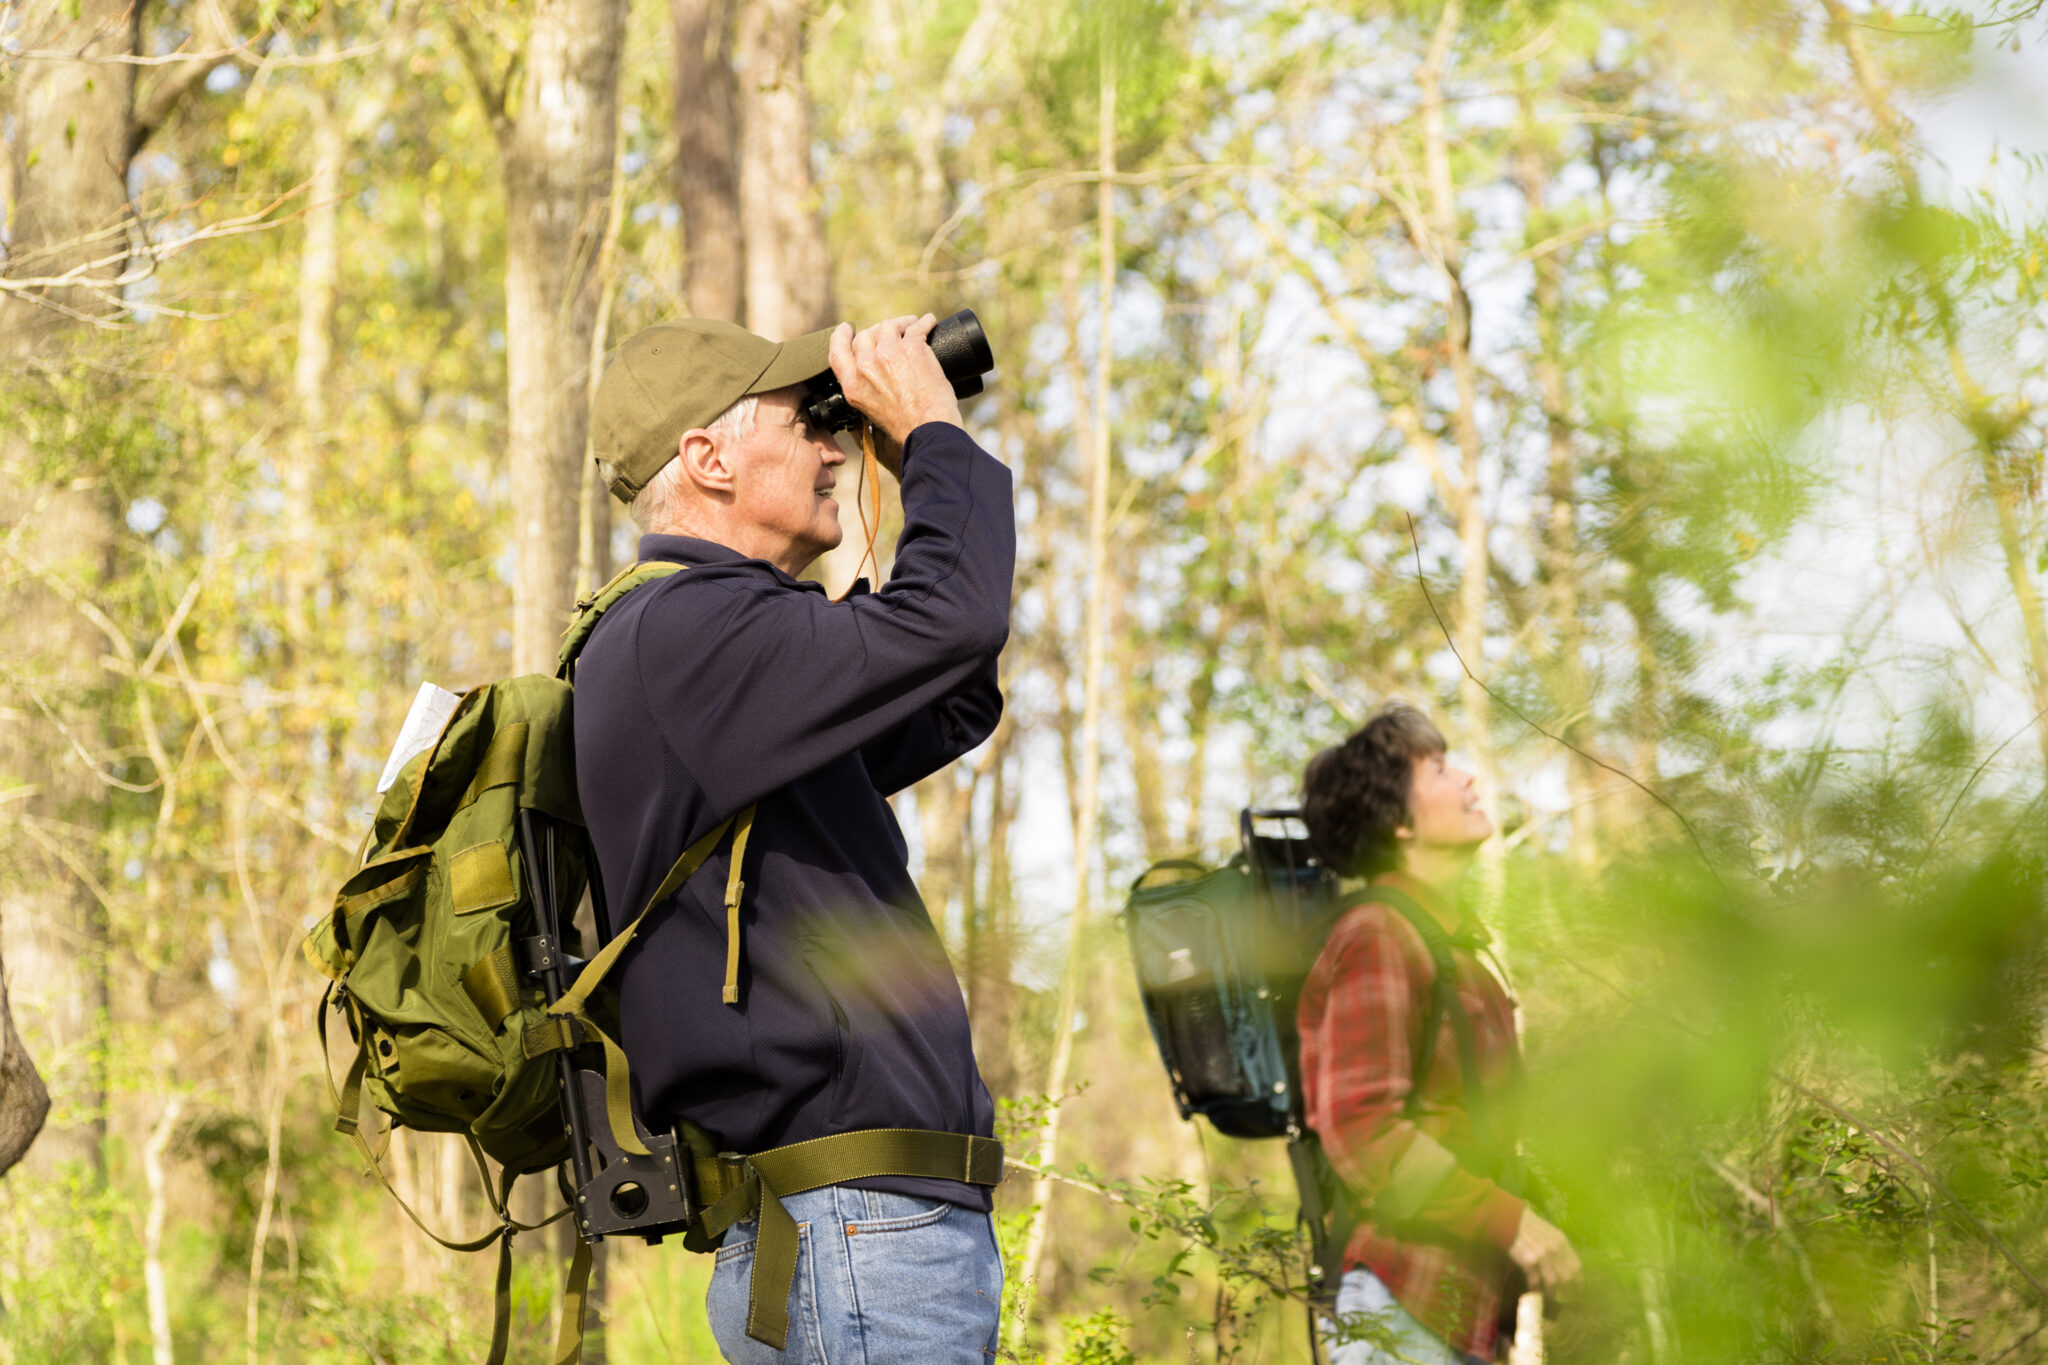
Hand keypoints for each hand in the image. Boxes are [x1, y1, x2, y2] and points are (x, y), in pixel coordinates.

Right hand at [827, 314, 964, 446]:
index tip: (846, 328)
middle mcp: (865, 366)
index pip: (838, 351)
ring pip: (889, 326)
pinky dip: (924, 322)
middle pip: (866, 335)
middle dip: (877, 331)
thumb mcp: (871, 411)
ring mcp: (887, 353)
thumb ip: (865, 391)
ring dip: (901, 324)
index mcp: (852, 385)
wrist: (928, 430)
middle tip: (891, 331)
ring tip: (911, 325)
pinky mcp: (911, 347)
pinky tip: (929, 322)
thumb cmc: (905, 428)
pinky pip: (916, 327)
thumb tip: (873, 380)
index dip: (841, 336)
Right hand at [1507, 1208, 1579, 1294]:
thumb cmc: (1530, 1226)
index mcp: (1561, 1241)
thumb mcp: (1549, 1232)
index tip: (1576, 1288)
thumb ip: (1558, 1247)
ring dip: (1551, 1292)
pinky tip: (1534, 1291)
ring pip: (1552, 1281)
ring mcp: (1541, 1255)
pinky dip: (1535, 1288)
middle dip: (1567, 1290)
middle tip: (1564, 1297)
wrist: (1511, 1219)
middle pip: (1567, 1276)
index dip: (1578, 1280)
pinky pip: (1535, 1280)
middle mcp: (1554, 1249)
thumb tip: (1565, 1266)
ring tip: (1550, 1297)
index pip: (1576, 1266)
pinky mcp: (1528, 1261)